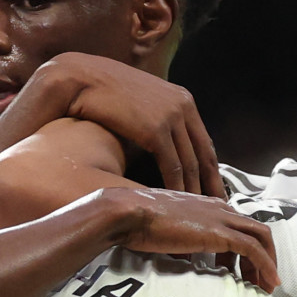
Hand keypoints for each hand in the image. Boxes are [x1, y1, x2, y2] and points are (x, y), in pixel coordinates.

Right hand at [34, 53, 223, 198]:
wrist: (78, 77)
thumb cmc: (100, 93)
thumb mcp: (136, 105)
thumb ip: (151, 121)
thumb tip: (154, 145)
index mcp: (181, 99)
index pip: (203, 142)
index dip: (211, 170)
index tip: (215, 192)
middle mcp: (183, 106)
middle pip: (204, 155)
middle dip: (211, 185)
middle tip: (218, 211)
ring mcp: (171, 116)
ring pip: (191, 165)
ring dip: (194, 194)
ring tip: (198, 218)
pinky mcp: (155, 129)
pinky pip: (173, 167)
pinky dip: (177, 190)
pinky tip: (177, 207)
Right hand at [99, 188, 279, 293]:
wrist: (129, 213)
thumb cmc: (137, 222)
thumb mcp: (165, 230)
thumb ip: (180, 240)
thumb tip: (183, 259)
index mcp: (207, 206)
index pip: (239, 224)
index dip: (246, 249)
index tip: (243, 271)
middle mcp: (219, 208)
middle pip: (257, 229)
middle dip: (264, 256)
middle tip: (262, 281)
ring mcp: (221, 219)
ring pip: (261, 238)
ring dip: (268, 263)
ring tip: (267, 286)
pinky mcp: (220, 233)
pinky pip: (253, 249)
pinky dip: (265, 266)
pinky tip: (267, 282)